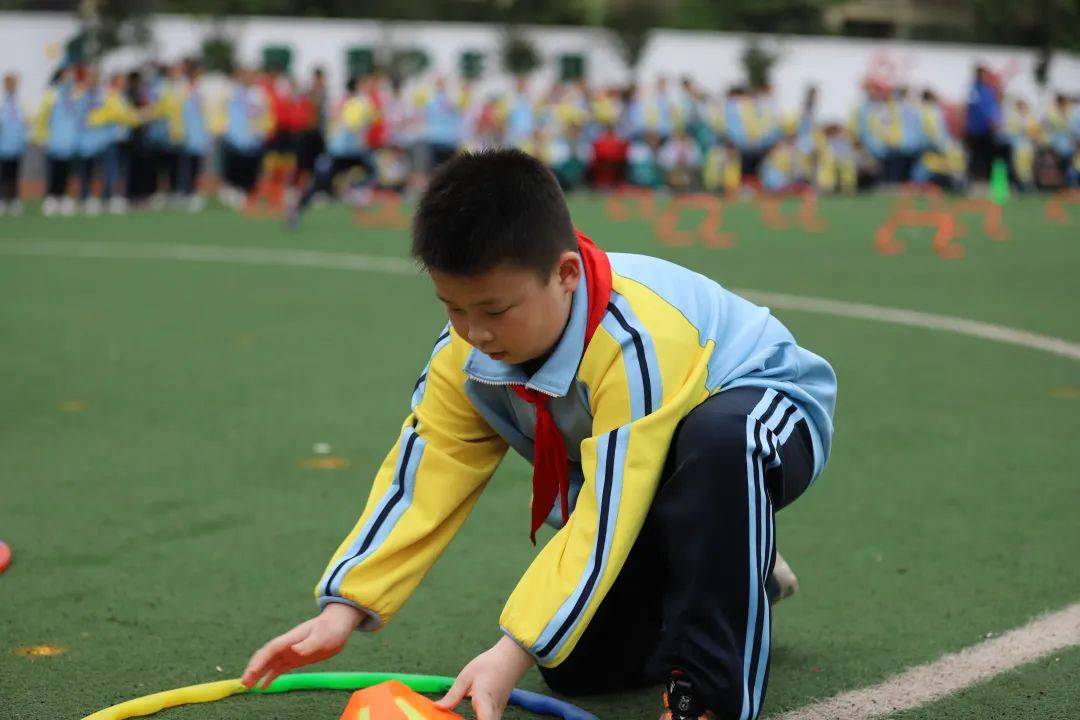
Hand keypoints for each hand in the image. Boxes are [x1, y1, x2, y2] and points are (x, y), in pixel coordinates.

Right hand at [241, 602, 362, 688]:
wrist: (338, 625)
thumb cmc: (331, 629)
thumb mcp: (323, 637)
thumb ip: (309, 644)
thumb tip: (294, 650)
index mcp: (291, 639)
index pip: (271, 650)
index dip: (259, 661)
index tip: (250, 673)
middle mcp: (287, 645)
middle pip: (265, 657)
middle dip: (253, 669)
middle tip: (244, 683)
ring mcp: (290, 652)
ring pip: (269, 663)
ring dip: (258, 674)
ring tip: (248, 686)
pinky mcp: (295, 658)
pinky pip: (279, 668)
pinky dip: (270, 677)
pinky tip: (263, 687)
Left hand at [435, 636, 534, 719]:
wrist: (511, 659)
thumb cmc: (489, 664)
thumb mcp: (467, 676)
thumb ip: (453, 695)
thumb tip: (437, 707)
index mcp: (484, 700)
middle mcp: (493, 711)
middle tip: (454, 718)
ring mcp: (497, 713)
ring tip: (458, 717)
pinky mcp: (497, 712)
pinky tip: (467, 718)